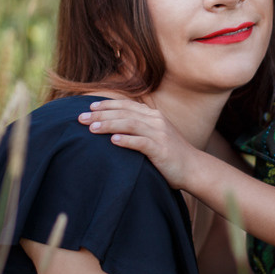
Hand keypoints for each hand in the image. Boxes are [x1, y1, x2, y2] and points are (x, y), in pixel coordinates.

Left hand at [78, 98, 197, 189]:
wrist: (194, 168)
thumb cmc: (171, 155)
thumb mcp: (156, 136)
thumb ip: (139, 129)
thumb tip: (115, 129)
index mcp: (153, 116)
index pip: (126, 105)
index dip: (107, 105)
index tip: (89, 107)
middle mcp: (156, 121)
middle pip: (124, 113)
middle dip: (100, 114)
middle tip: (80, 118)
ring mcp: (159, 134)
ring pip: (130, 124)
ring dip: (109, 125)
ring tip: (91, 129)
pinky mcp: (161, 149)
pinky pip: (141, 142)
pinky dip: (126, 140)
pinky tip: (113, 141)